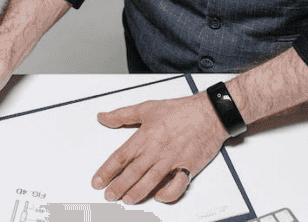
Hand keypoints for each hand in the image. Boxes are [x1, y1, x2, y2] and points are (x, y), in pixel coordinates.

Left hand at [92, 93, 228, 204]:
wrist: (210, 113)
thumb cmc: (181, 111)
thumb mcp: (147, 107)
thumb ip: (122, 115)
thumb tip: (103, 117)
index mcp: (146, 136)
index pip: (120, 156)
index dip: (107, 171)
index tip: (98, 181)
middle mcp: (158, 150)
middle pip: (133, 172)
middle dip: (118, 186)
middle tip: (109, 195)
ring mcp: (173, 160)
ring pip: (151, 181)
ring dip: (137, 193)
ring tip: (127, 200)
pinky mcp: (188, 167)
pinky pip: (177, 186)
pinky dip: (167, 194)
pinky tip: (158, 197)